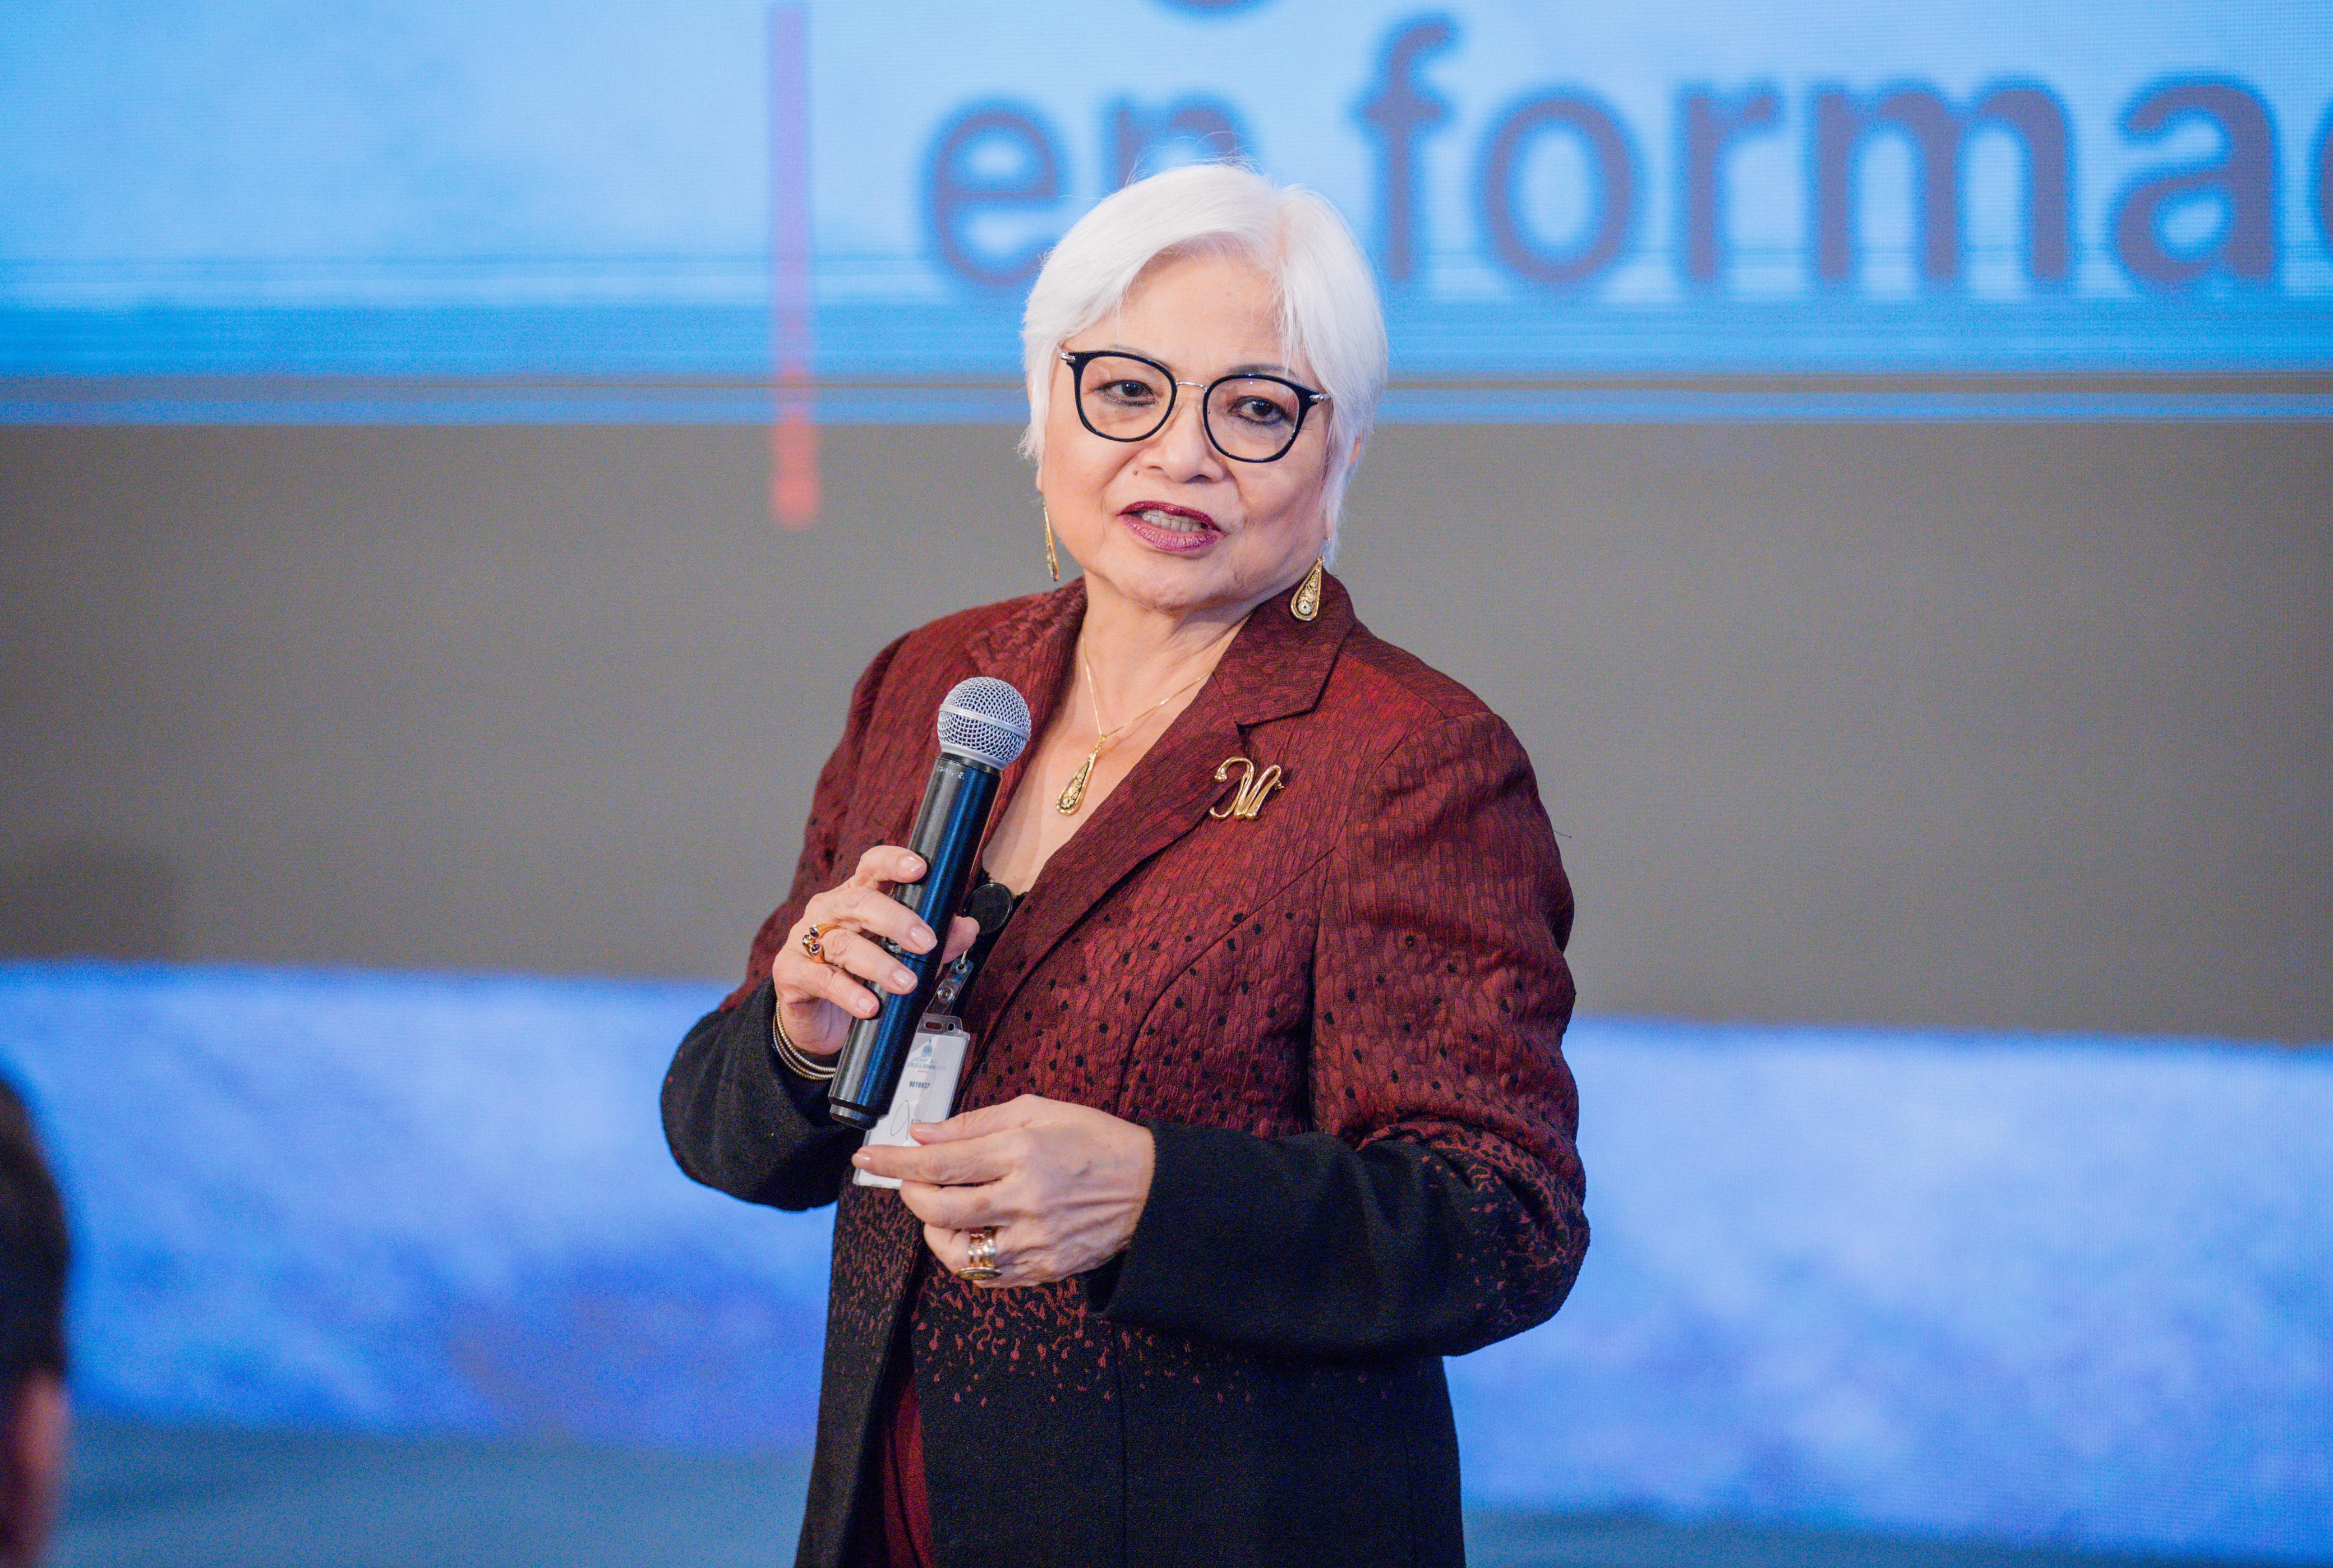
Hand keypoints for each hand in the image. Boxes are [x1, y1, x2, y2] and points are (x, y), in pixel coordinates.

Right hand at [774, 845, 979, 1058]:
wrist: (817, 1019)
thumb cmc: (859, 976)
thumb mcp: (901, 957)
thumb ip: (936, 942)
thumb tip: (967, 929)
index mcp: (855, 897)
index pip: (871, 867)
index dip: (893, 862)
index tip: (920, 868)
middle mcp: (828, 911)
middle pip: (859, 901)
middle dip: (896, 920)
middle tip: (927, 942)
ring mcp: (805, 940)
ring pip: (843, 943)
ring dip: (879, 963)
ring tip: (907, 982)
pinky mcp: (792, 973)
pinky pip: (822, 979)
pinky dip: (849, 993)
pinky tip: (870, 1006)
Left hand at [852, 1095, 1155, 1286]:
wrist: (1149, 1188)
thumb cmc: (1094, 1141)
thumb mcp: (1037, 1111)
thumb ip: (975, 1123)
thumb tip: (924, 1133)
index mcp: (1022, 1152)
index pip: (940, 1161)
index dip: (896, 1161)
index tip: (867, 1158)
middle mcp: (1024, 1199)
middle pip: (939, 1210)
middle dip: (911, 1194)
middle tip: (911, 1181)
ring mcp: (1033, 1240)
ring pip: (956, 1251)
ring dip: (934, 1231)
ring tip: (944, 1210)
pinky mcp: (1043, 1269)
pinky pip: (984, 1274)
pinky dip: (966, 1255)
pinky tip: (973, 1233)